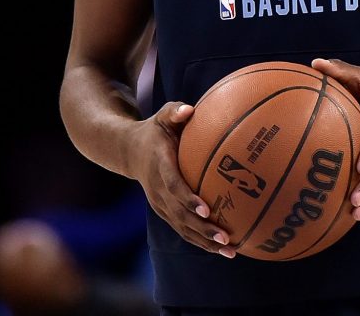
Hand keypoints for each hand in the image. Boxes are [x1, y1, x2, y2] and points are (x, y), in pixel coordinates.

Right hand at [124, 102, 234, 257]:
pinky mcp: (165, 211)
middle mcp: (158, 190)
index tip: (207, 210)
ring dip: (205, 242)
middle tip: (225, 238)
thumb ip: (174, 111)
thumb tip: (189, 109)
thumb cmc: (155, 130)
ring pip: (182, 228)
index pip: (174, 187)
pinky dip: (201, 241)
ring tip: (230, 251)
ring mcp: (160, 204)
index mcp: (159, 167)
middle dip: (202, 229)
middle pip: (180, 215)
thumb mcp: (162, 116)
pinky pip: (183, 229)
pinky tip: (223, 248)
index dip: (189, 200)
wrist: (129, 151)